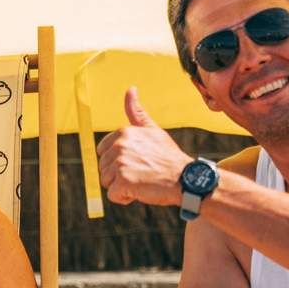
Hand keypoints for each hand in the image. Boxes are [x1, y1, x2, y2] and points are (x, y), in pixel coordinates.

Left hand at [96, 88, 191, 207]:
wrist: (185, 179)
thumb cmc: (168, 157)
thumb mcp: (153, 130)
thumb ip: (137, 112)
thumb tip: (130, 89)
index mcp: (124, 132)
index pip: (103, 152)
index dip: (118, 161)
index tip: (138, 162)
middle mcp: (120, 145)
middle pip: (104, 168)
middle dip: (119, 175)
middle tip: (142, 173)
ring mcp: (120, 163)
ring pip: (106, 182)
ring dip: (122, 187)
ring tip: (142, 182)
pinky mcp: (123, 181)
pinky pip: (113, 195)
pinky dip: (125, 198)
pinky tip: (141, 191)